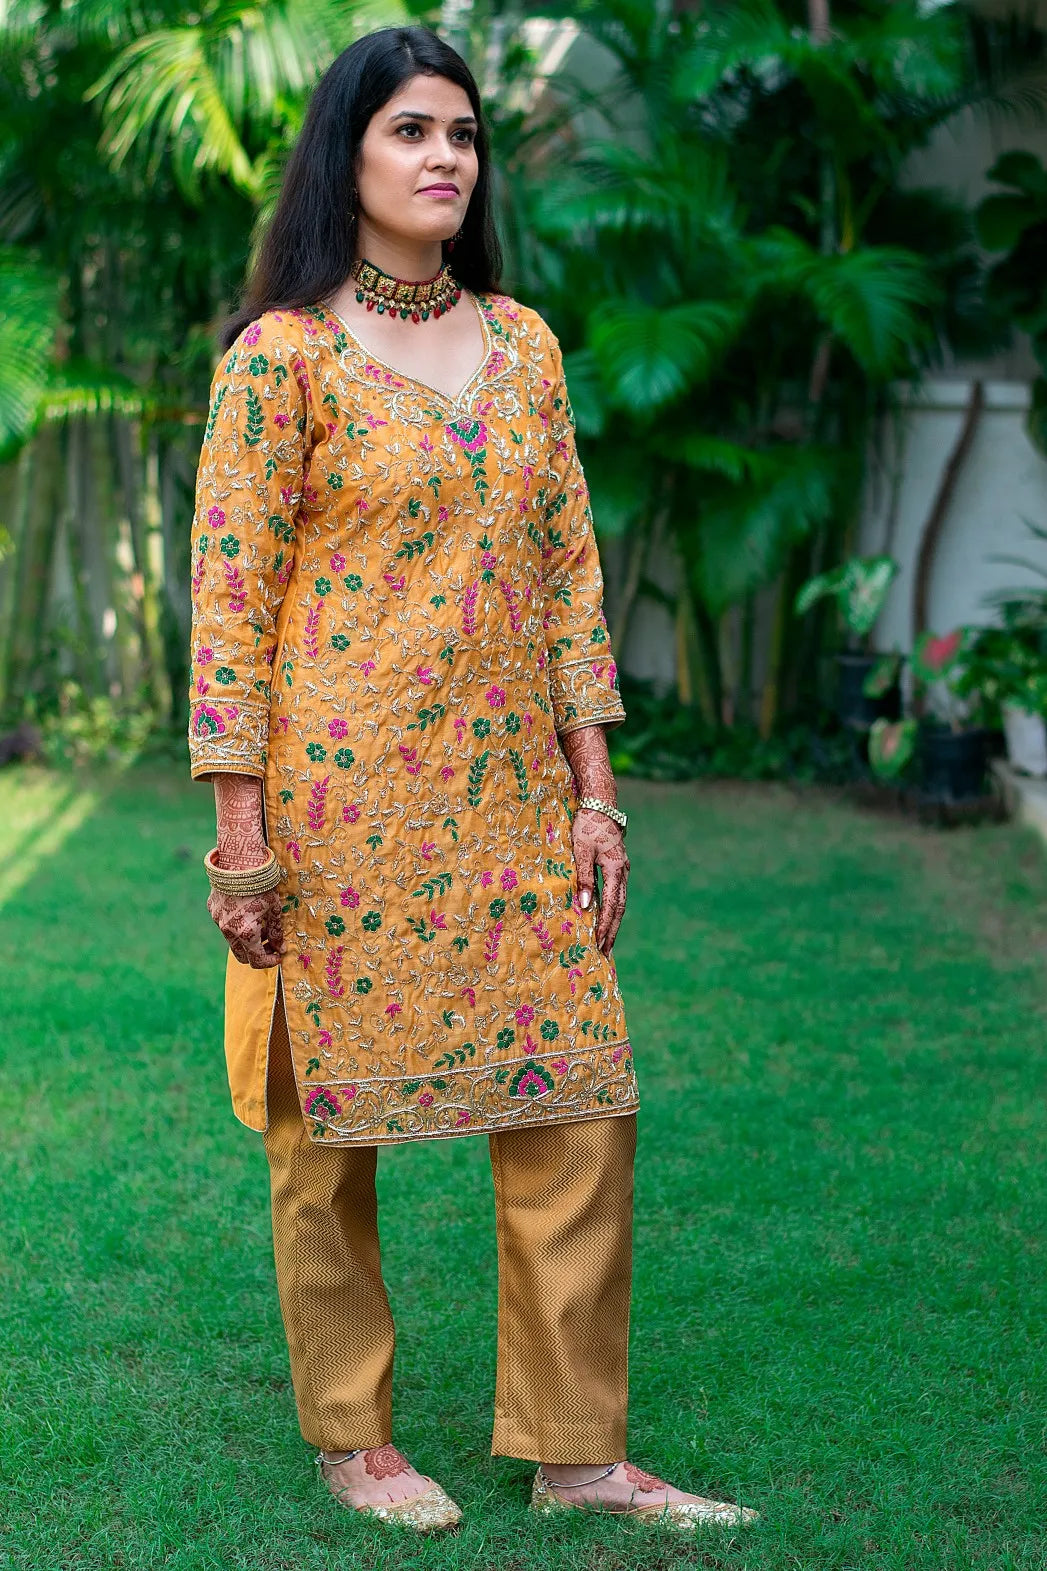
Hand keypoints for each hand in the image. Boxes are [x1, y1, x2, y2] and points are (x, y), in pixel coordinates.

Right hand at [207, 885, 283, 967]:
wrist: (239, 861)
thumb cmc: (262, 885)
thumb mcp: (274, 909)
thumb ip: (276, 932)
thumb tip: (280, 948)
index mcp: (246, 932)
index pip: (257, 960)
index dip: (270, 961)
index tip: (279, 956)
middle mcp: (228, 930)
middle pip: (242, 956)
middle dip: (257, 955)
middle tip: (270, 945)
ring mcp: (217, 920)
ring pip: (232, 941)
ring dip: (246, 941)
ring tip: (260, 926)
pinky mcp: (212, 909)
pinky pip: (224, 924)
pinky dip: (235, 925)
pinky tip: (246, 911)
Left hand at [571, 807, 628, 956]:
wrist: (600, 804)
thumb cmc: (587, 825)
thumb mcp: (581, 850)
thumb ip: (584, 878)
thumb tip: (585, 906)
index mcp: (615, 869)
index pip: (611, 905)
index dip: (605, 926)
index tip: (598, 943)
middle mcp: (622, 871)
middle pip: (619, 908)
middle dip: (612, 930)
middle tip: (605, 951)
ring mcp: (622, 868)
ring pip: (621, 901)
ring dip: (614, 921)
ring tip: (607, 940)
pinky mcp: (618, 865)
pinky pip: (618, 892)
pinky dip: (613, 908)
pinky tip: (607, 916)